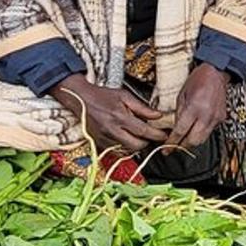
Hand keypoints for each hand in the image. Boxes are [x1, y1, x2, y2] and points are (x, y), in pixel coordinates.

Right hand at [51, 74, 165, 152]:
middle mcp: (112, 130)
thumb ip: (142, 108)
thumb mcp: (124, 96)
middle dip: (147, 142)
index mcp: (119, 117)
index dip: (157, 135)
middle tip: (151, 134)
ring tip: (135, 131)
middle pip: (137, 146)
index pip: (143, 131)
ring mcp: (105, 138)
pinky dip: (124, 143)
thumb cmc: (102, 96)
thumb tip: (158, 115)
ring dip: (135, 143)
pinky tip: (123, 133)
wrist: (80, 99)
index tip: (164, 135)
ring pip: (127, 149)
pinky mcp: (99, 143)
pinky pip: (117, 149)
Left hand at [166, 63, 229, 149]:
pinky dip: (201, 132)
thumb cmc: (198, 80)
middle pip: (193, 141)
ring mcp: (216, 118)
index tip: (167, 149)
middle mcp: (206, 115)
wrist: (216, 73)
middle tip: (175, 146)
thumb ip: (178, 113)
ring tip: (185, 138)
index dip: (172, 143)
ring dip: (192, 141)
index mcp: (194, 108)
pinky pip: (209, 131)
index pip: (181, 132)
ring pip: (203, 139)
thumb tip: (175, 128)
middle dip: (183, 146)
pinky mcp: (221, 118)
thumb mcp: (182, 95)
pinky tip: (196, 128)